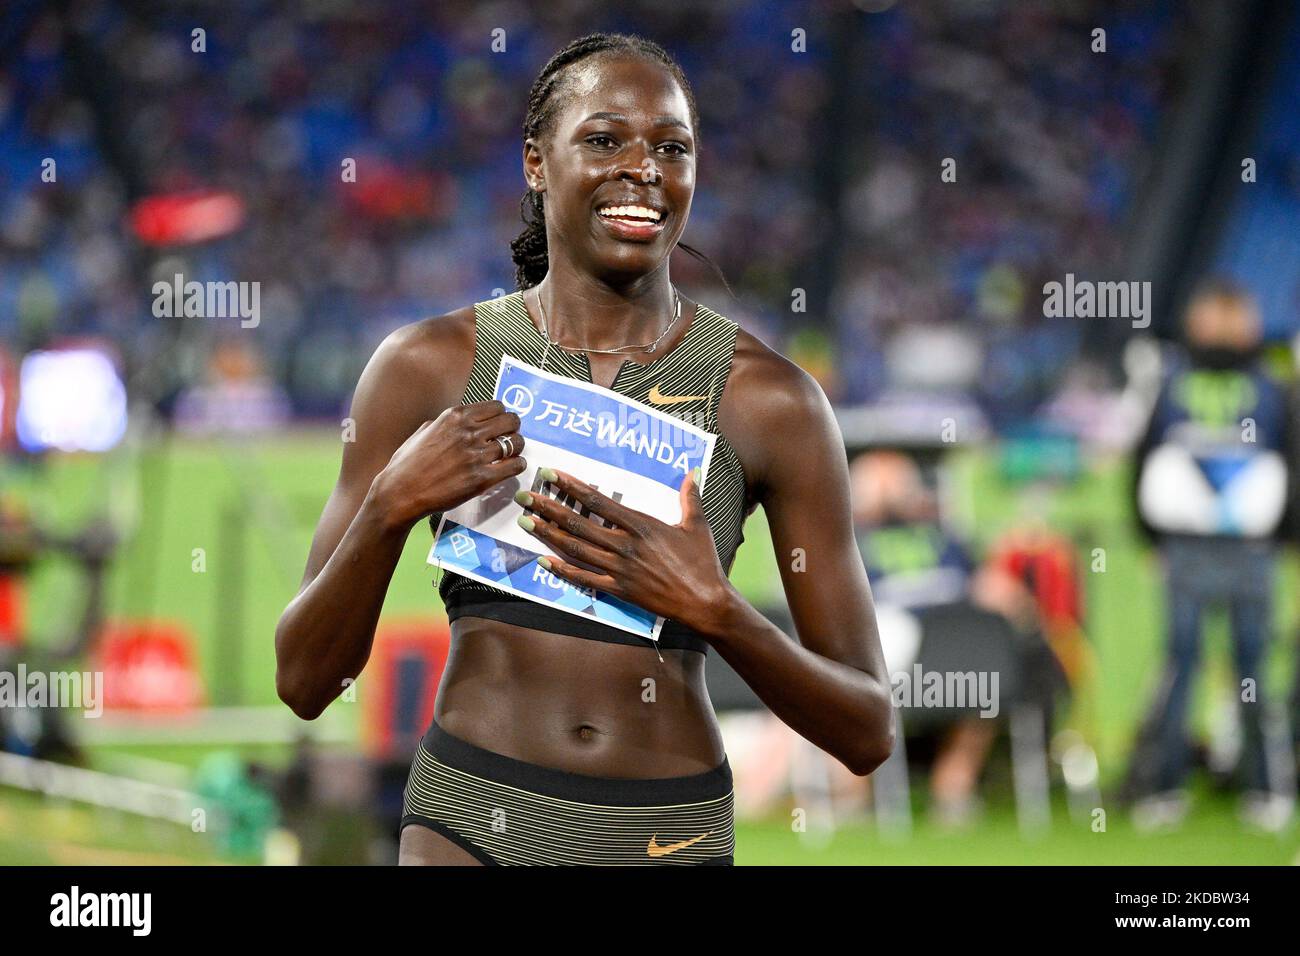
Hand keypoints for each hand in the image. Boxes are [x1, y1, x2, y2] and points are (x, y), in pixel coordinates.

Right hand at [373, 400, 526, 529]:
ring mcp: (476, 455)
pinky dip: (518, 465)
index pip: (496, 406)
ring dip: (517, 448)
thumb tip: (461, 420)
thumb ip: (445, 422)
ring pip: (516, 443)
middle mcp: (468, 432)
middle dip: (514, 428)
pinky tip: (513, 467)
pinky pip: (514, 465)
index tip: (502, 423)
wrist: (400, 492)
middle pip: (511, 421)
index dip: (502, 415)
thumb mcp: (424, 431)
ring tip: (512, 454)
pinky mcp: (481, 478)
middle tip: (511, 436)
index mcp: (455, 416)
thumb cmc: (407, 464)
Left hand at [514, 466, 734, 633]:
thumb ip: (690, 497)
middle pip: (578, 523)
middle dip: (548, 508)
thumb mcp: (697, 525)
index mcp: (641, 525)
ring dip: (548, 534)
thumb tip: (693, 472)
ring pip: (576, 548)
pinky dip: (562, 570)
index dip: (571, 487)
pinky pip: (584, 578)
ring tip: (526, 522)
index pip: (597, 501)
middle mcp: (625, 545)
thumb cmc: (702, 562)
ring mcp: (619, 569)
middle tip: (525, 496)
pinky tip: (543, 561)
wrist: (705, 601)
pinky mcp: (619, 590)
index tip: (551, 475)